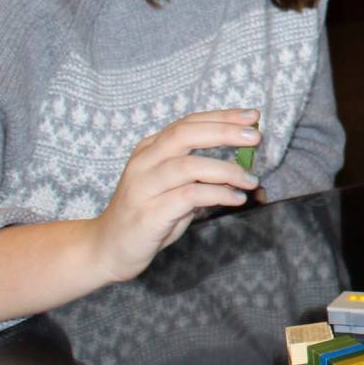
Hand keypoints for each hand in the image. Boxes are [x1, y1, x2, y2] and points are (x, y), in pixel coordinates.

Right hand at [91, 109, 261, 284]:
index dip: (221, 117)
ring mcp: (143, 187)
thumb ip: (199, 172)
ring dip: (227, 170)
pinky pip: (188, 197)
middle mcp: (143, 163)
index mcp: (149, 149)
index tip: (252, 116)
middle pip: (185, 134)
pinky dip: (218, 194)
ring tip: (251, 180)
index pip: (188, 123)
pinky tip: (236, 198)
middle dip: (224, 132)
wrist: (107, 249)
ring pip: (188, 166)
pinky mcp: (148, 213)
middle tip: (255, 137)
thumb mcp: (173, 186)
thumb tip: (243, 161)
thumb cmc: (148, 215)